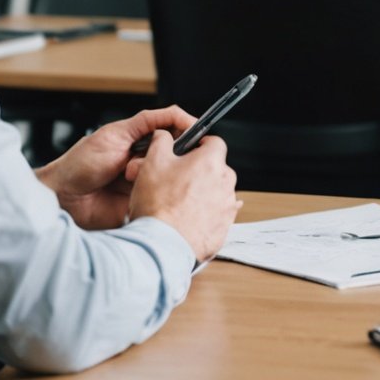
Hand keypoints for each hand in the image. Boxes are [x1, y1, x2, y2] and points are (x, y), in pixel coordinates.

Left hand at [36, 105, 197, 229]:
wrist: (62, 198)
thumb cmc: (80, 164)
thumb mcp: (114, 134)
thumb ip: (145, 122)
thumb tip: (178, 114)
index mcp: (143, 142)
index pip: (175, 133)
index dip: (187, 133)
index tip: (197, 135)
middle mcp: (148, 163)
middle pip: (177, 156)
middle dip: (171, 156)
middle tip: (150, 157)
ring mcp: (146, 185)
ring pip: (171, 178)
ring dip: (157, 175)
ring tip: (130, 176)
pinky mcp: (144, 205)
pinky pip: (160, 200)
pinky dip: (158, 196)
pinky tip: (145, 193)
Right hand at [129, 132, 242, 261]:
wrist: (161, 244)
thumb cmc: (157, 205)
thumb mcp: (152, 163)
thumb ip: (161, 142)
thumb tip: (163, 135)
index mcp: (211, 162)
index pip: (215, 142)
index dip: (200, 144)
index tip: (190, 150)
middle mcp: (226, 183)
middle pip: (217, 168)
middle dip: (200, 171)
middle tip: (178, 180)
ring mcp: (227, 207)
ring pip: (217, 193)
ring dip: (204, 194)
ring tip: (179, 204)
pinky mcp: (224, 229)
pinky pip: (217, 216)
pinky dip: (205, 216)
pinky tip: (186, 219)